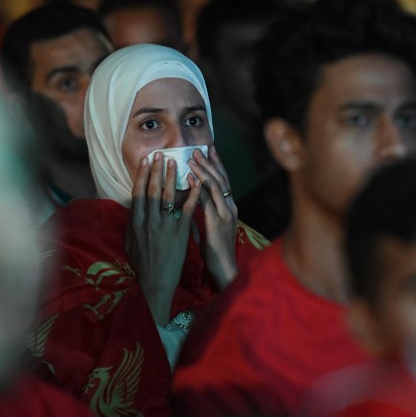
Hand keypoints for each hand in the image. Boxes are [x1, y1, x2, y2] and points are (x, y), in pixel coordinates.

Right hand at [128, 153, 200, 325]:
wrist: (155, 284)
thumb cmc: (142, 265)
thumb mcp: (130, 243)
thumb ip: (131, 224)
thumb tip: (132, 208)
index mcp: (136, 223)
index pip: (139, 193)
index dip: (142, 176)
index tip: (146, 162)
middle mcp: (149, 221)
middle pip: (153, 190)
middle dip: (157, 170)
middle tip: (161, 154)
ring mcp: (165, 226)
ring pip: (169, 196)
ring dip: (173, 177)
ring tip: (176, 162)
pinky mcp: (180, 232)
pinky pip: (187, 209)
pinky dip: (193, 194)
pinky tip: (197, 182)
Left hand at [189, 146, 237, 288]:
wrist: (224, 269)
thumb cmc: (214, 251)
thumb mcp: (206, 229)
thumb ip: (199, 216)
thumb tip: (186, 207)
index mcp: (228, 208)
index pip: (222, 181)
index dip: (216, 165)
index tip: (208, 151)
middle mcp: (229, 207)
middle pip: (221, 178)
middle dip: (210, 161)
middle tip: (200, 147)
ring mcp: (225, 213)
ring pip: (215, 185)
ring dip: (204, 169)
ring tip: (193, 157)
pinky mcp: (218, 222)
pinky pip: (208, 200)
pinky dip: (199, 186)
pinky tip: (191, 177)